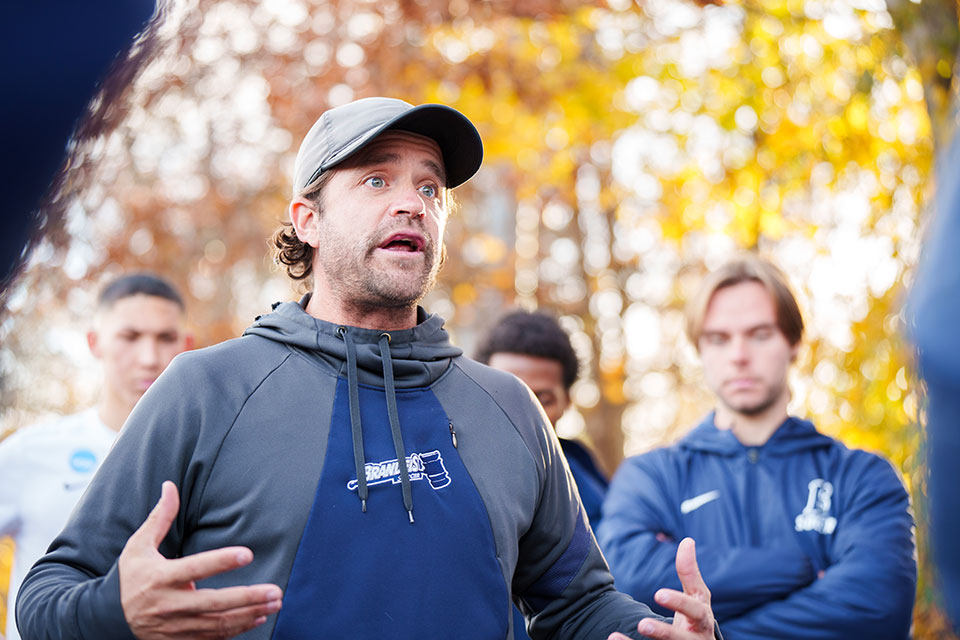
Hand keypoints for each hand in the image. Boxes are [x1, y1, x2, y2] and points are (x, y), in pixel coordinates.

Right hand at [119, 481, 283, 639]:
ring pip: (218, 623)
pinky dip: (237, 629)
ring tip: (275, 603)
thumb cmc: (132, 576)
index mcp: (160, 577)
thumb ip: (160, 518)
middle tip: (275, 591)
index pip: (195, 567)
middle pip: (213, 603)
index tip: (247, 554)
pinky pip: (213, 637)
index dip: (221, 561)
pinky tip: (258, 617)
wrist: (110, 617)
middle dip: (247, 598)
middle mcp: (169, 604)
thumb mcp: (139, 546)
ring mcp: (175, 626)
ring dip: (249, 614)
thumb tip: (170, 486)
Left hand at [608, 537, 714, 639]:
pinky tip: (612, 638)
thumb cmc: (696, 620)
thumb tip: (687, 541)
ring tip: (616, 636)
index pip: (696, 612)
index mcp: (702, 622)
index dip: (679, 604)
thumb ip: (690, 573)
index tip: (658, 593)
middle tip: (642, 624)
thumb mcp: (697, 598)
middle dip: (665, 633)